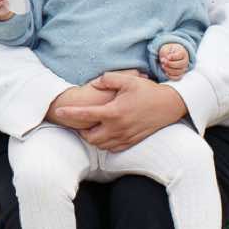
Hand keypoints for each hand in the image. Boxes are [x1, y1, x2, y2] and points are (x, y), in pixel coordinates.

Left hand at [52, 70, 186, 151]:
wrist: (170, 105)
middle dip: (81, 131)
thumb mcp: (128, 79)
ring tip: (91, 127)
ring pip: (101, 145)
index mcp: (114, 112)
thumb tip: (94, 84)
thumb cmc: (148, 90)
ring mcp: (126, 137)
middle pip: (90, 137)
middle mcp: (118, 128)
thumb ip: (107, 79)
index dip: (70, 114)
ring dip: (92, 137)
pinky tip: (105, 133)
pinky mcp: (132, 141)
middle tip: (80, 121)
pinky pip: (113, 148)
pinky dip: (105, 143)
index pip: (85, 115)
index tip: (59, 111)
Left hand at [157, 42, 190, 79]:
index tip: (167, 57)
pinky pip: (177, 78)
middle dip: (170, 64)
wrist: (170, 55)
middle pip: (180, 65)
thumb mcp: (166, 49)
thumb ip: (166, 53)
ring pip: (178, 72)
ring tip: (163, 65)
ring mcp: (183, 68)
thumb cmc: (169, 51)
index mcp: (183, 53)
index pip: (179, 56)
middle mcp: (185, 61)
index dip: (173, 57)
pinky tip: (165, 72)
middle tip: (163, 61)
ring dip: (169, 70)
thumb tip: (165, 60)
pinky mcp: (180, 74)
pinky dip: (171, 76)